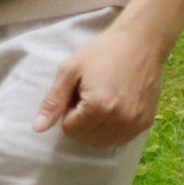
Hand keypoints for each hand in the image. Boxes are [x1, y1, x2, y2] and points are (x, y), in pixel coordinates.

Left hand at [33, 20, 167, 147]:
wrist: (141, 42)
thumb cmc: (102, 52)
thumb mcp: (70, 70)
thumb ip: (53, 101)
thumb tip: (38, 128)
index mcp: (99, 107)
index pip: (70, 130)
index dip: (68, 112)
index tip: (77, 94)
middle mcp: (120, 120)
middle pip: (86, 138)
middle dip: (81, 121)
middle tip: (89, 96)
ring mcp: (136, 123)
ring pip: (103, 143)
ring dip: (95, 128)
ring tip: (101, 102)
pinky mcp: (146, 122)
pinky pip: (121, 139)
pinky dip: (111, 130)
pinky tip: (113, 109)